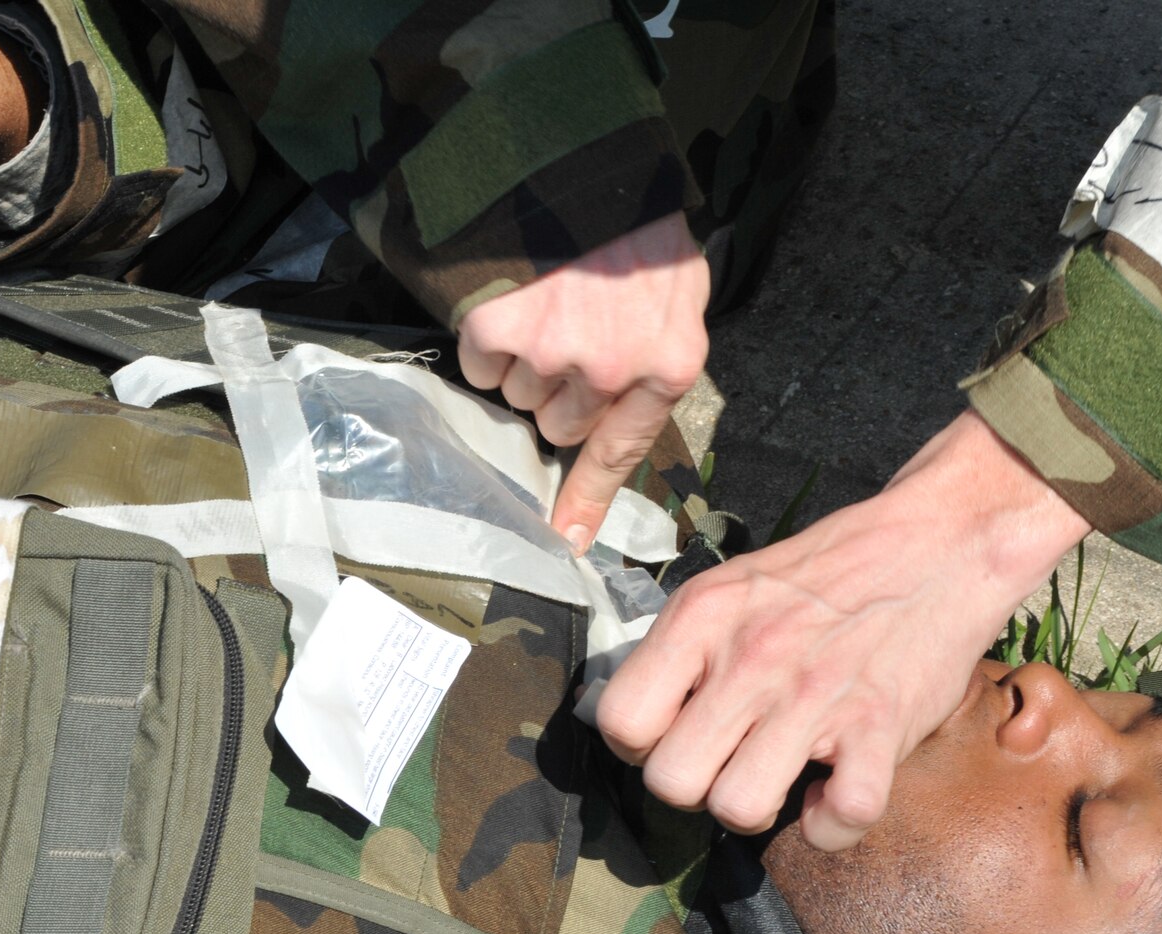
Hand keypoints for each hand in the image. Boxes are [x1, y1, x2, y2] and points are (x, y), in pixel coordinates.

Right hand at [457, 212, 710, 553]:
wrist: (595, 163)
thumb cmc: (640, 229)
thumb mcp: (679, 295)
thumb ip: (657, 358)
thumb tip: (611, 422)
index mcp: (667, 362)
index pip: (620, 450)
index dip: (588, 498)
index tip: (567, 543)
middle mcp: (611, 368)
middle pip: (560, 423)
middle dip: (558, 391)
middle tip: (569, 333)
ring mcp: (554, 350)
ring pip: (519, 393)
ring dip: (525, 360)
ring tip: (547, 304)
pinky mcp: (502, 327)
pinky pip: (483, 363)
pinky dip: (489, 337)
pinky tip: (516, 298)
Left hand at [596, 411, 1091, 849]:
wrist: (940, 542)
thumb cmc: (828, 575)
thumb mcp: (730, 589)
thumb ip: (682, 650)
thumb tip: (638, 723)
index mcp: (702, 619)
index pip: (618, 719)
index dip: (639, 746)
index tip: (674, 735)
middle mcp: (750, 658)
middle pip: (670, 782)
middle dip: (694, 789)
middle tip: (728, 761)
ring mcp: (815, 695)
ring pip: (738, 808)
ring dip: (757, 811)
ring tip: (779, 776)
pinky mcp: (882, 725)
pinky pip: (844, 816)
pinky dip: (838, 824)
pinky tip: (837, 790)